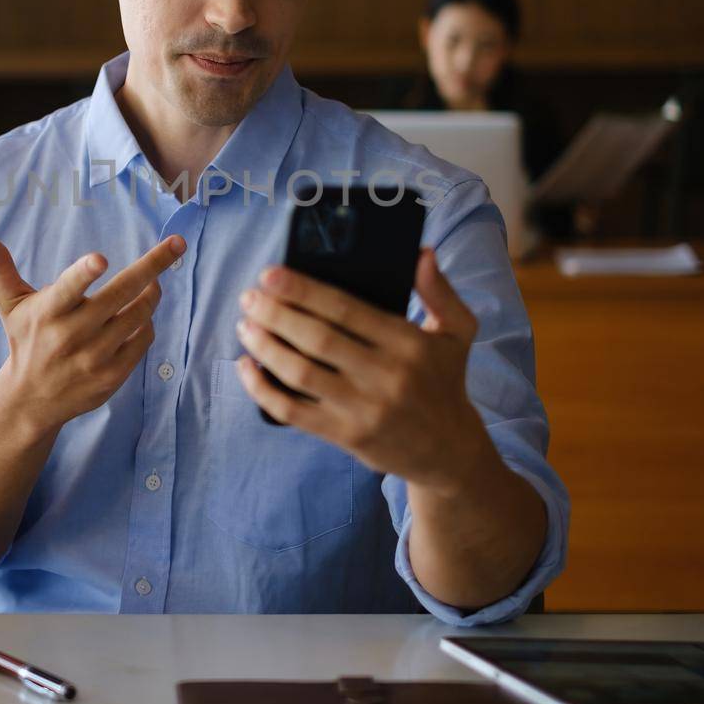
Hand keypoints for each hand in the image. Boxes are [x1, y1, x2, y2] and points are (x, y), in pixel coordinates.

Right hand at [0, 230, 185, 440]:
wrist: (31, 399)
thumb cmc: (24, 339)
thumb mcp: (10, 304)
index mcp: (47, 313)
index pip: (67, 290)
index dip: (83, 274)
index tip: (100, 258)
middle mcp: (70, 336)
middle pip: (120, 295)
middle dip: (153, 266)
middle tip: (177, 245)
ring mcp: (94, 358)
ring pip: (138, 315)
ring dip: (151, 293)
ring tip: (152, 282)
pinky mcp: (112, 376)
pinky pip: (143, 339)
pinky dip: (147, 323)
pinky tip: (139, 315)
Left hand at [235, 247, 489, 492]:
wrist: (449, 450)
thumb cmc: (445, 380)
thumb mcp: (457, 331)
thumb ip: (439, 290)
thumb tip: (421, 252)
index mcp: (407, 343)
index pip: (345, 309)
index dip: (303, 290)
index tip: (270, 274)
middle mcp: (385, 375)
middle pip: (316, 338)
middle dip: (275, 314)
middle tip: (249, 298)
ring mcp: (363, 409)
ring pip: (300, 373)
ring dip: (265, 347)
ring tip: (245, 326)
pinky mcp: (346, 436)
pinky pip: (293, 412)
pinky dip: (263, 390)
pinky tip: (246, 368)